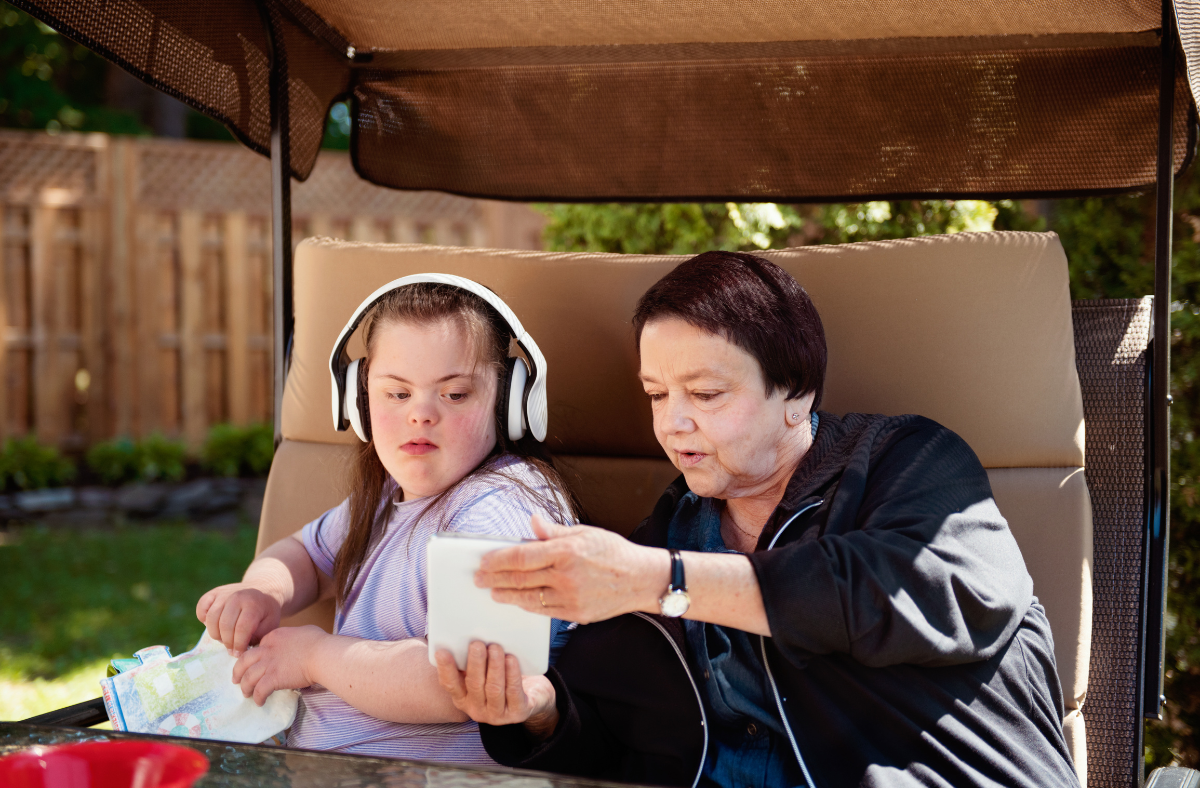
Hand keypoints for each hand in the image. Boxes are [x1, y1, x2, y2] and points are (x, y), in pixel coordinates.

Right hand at [196, 583, 281, 654]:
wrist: (263, 590)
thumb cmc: (266, 613)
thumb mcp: (270, 625)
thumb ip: (257, 637)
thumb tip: (239, 649)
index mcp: (253, 604)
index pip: (241, 628)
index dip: (238, 645)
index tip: (239, 653)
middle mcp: (237, 596)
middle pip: (225, 625)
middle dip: (227, 642)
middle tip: (232, 648)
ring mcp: (224, 593)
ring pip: (211, 618)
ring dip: (216, 634)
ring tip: (225, 638)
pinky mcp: (214, 593)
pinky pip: (201, 607)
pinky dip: (203, 619)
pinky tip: (215, 625)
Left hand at [231, 625, 324, 705]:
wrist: (321, 654)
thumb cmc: (318, 642)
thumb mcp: (303, 631)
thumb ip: (294, 637)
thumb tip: (298, 642)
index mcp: (273, 637)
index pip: (257, 648)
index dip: (253, 658)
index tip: (254, 665)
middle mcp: (267, 650)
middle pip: (244, 661)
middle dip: (238, 672)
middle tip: (236, 680)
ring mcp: (268, 664)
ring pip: (248, 677)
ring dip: (245, 687)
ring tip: (246, 694)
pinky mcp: (273, 678)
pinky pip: (259, 690)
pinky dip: (258, 697)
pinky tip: (260, 702)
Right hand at [434, 642, 558, 738]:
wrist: (533, 697)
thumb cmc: (503, 677)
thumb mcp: (485, 671)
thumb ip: (474, 660)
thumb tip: (465, 636)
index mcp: (463, 698)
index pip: (450, 685)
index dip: (446, 669)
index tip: (442, 652)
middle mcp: (477, 710)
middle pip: (474, 684)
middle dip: (475, 663)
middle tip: (477, 644)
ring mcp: (497, 714)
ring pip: (493, 689)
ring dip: (494, 666)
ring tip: (496, 647)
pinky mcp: (517, 713)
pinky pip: (513, 692)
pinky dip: (512, 675)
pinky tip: (511, 660)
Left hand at [475, 514, 668, 623]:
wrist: (641, 579)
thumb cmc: (613, 551)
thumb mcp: (584, 533)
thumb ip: (554, 531)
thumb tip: (532, 522)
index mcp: (566, 551)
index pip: (521, 556)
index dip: (497, 560)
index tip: (483, 561)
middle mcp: (565, 575)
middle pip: (519, 578)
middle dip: (494, 578)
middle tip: (478, 578)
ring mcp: (570, 597)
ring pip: (527, 598)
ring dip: (505, 595)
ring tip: (492, 591)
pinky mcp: (574, 613)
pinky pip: (542, 611)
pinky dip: (526, 605)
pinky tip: (516, 600)